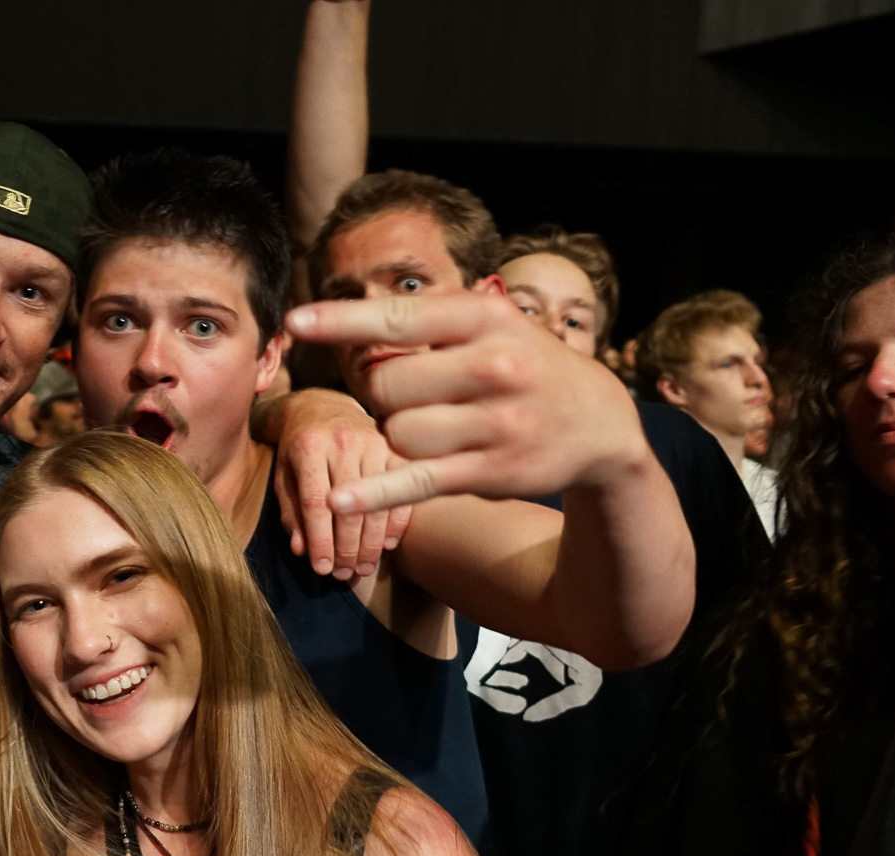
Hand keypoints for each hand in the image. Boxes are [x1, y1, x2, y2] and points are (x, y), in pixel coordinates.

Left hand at [262, 388, 414, 578]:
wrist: (322, 406)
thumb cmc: (298, 449)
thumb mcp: (284, 477)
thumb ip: (291, 513)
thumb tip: (302, 551)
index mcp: (308, 447)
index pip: (316, 504)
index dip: (320, 541)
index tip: (321, 569)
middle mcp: (342, 442)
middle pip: (350, 508)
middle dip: (347, 548)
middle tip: (344, 574)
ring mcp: (373, 442)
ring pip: (378, 503)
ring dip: (372, 543)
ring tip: (364, 568)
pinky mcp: (395, 447)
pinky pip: (402, 490)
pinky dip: (396, 522)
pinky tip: (387, 545)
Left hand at [285, 293, 651, 510]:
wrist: (598, 422)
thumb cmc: (523, 364)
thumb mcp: (490, 327)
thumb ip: (426, 324)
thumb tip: (344, 329)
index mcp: (486, 319)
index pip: (400, 317)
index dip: (343, 322)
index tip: (296, 322)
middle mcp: (495, 367)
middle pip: (387, 384)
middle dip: (384, 392)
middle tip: (415, 393)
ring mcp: (496, 423)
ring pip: (397, 434)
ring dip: (397, 434)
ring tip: (432, 425)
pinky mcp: (491, 472)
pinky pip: (416, 481)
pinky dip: (375, 492)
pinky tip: (340, 499)